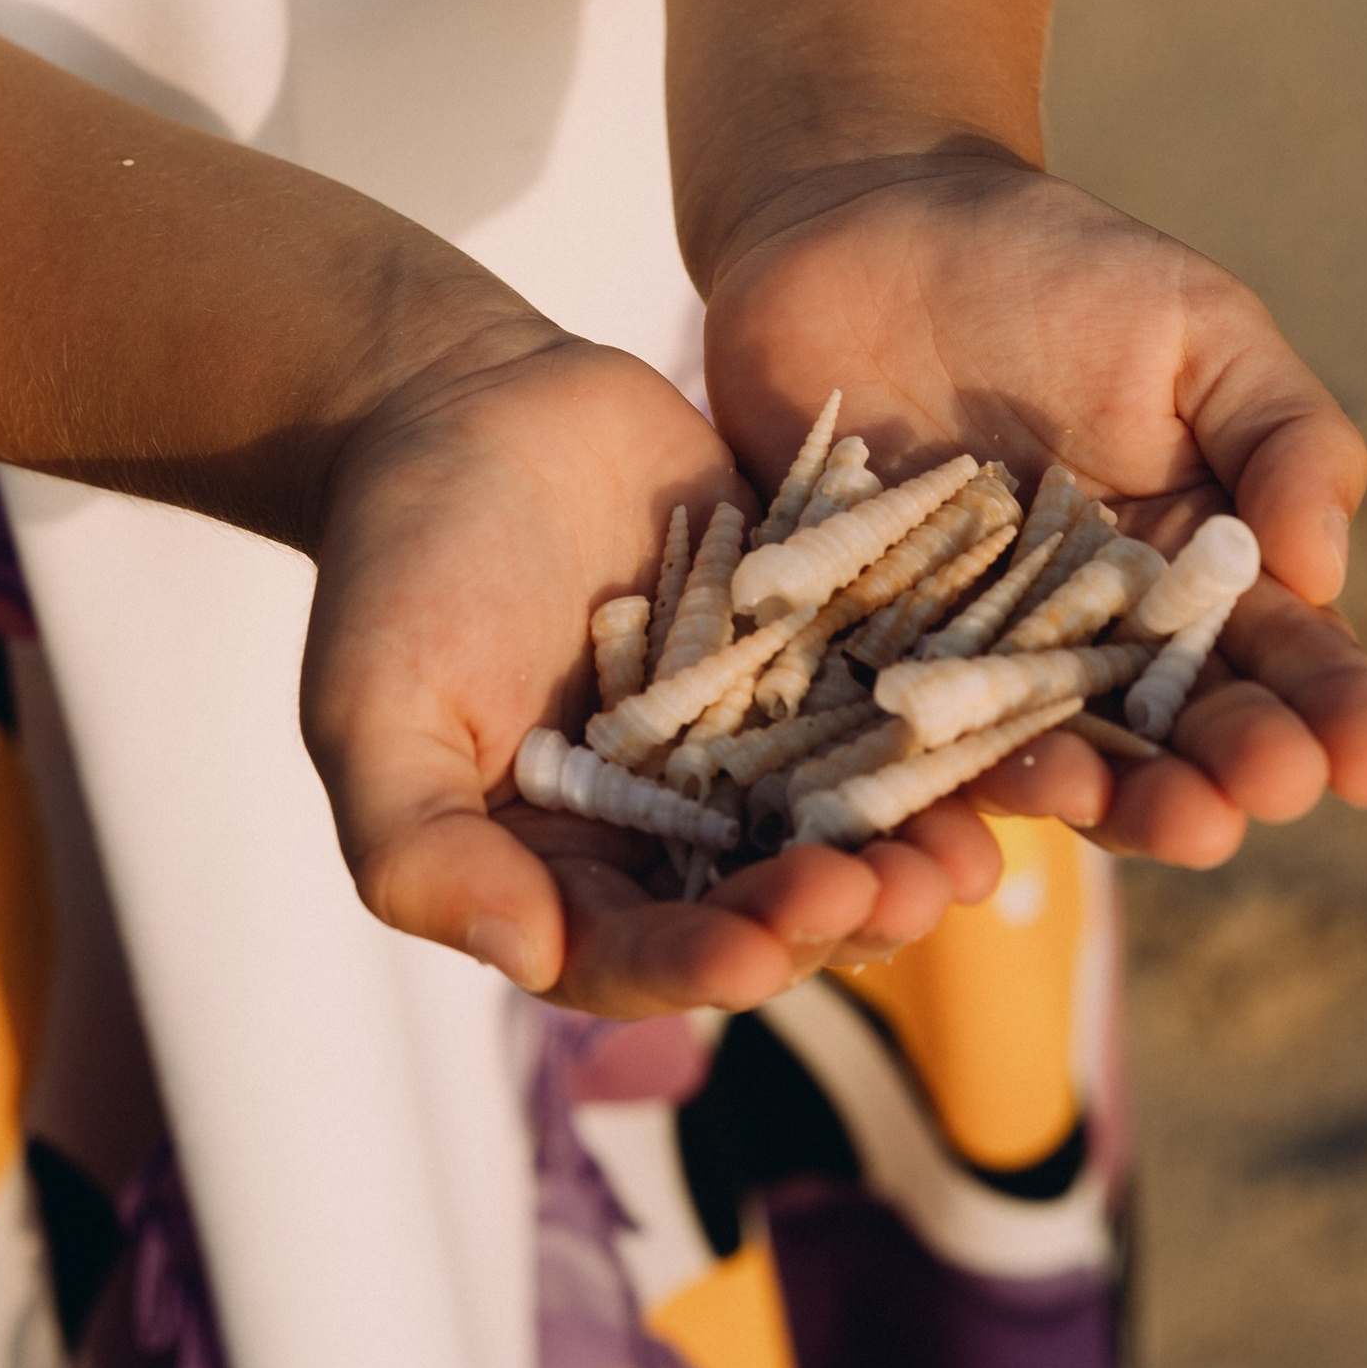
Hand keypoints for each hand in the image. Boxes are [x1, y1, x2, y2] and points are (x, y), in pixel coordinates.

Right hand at [298, 314, 1002, 1015]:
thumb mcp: (373, 712)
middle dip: (832, 916)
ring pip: (842, 820)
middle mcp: (673, 827)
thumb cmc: (396, 566)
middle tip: (895, 901)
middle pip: (767, 906)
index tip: (754, 956)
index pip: (643, 952)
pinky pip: (881, 703)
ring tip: (960, 856)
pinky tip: (993, 734)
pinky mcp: (811, 652)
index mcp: (568, 872)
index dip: (702, 964)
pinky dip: (936, 729)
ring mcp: (751, 740)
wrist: (468, 404)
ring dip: (905, 849)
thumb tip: (521, 954)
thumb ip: (421, 847)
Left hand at [702, 147, 1366, 867]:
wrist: (861, 222)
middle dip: (1218, 781)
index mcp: (1197, 570)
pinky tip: (972, 797)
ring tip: (1136, 808)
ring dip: (1102, 796)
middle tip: (1242, 804)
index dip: (1332, 717)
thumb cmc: (1052, 267)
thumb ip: (1280, 435)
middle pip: (1173, 735)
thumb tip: (1327, 569)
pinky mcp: (862, 652)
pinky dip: (938, 779)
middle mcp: (1097, 637)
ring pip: (1052, 754)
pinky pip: (902, 733)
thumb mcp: (1195, 327)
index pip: (1284, 659)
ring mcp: (978, 656)